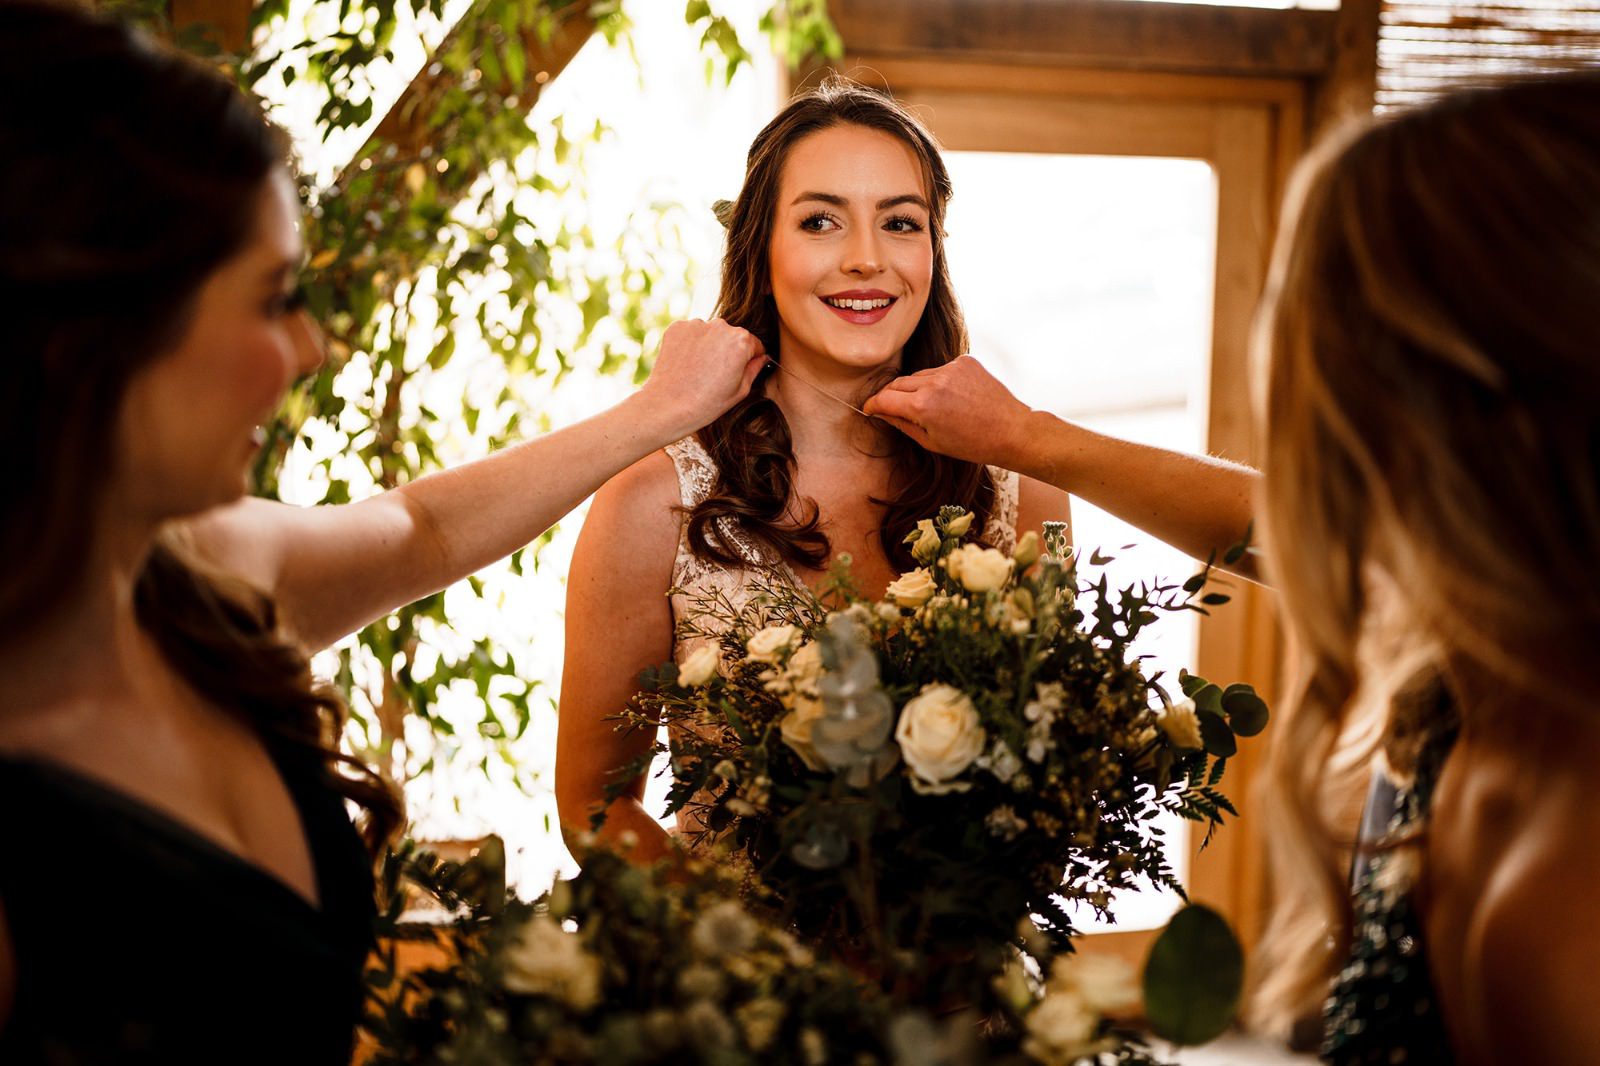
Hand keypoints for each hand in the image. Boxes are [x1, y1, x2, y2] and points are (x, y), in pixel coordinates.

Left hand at [637, 319, 766, 437]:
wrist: (668, 406)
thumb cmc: (707, 403)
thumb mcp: (740, 390)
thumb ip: (754, 369)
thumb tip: (762, 357)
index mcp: (742, 340)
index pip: (754, 344)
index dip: (750, 359)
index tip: (739, 371)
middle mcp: (721, 326)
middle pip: (732, 336)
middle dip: (728, 350)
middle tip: (716, 374)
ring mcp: (697, 324)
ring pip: (710, 333)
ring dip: (708, 346)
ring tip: (699, 370)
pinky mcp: (677, 327)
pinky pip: (690, 333)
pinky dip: (690, 344)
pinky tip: (686, 364)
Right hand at [863, 356, 1032, 467]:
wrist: (1011, 431)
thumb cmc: (972, 444)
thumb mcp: (931, 442)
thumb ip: (902, 424)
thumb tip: (882, 413)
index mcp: (922, 405)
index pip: (884, 399)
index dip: (873, 405)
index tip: (869, 409)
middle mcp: (934, 382)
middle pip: (898, 383)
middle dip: (892, 396)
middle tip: (892, 408)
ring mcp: (950, 369)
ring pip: (920, 376)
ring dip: (918, 389)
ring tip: (934, 407)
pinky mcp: (965, 362)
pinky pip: (941, 370)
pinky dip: (940, 381)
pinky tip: (954, 397)